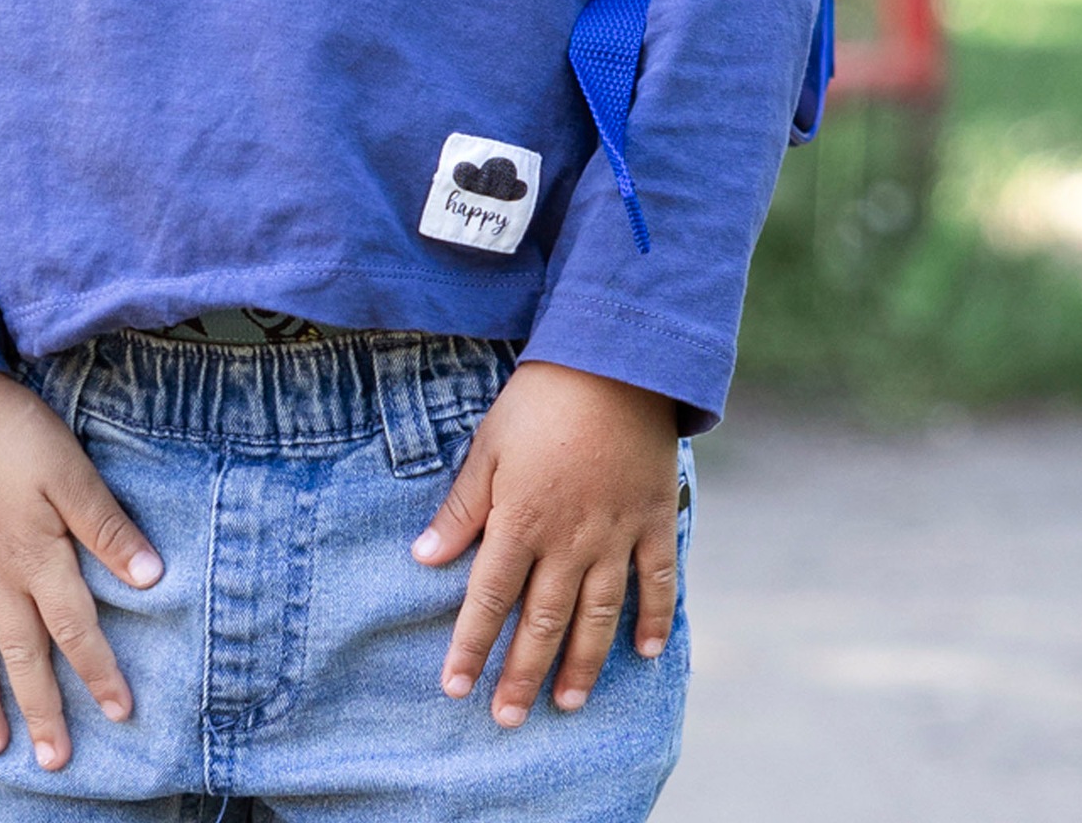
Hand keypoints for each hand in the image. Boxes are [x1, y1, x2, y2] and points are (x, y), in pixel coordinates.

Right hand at [0, 368, 163, 769]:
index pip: (75, 627)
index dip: (99, 672)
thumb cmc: (14, 428)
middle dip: (41, 709)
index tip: (121, 713)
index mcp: (36, 554)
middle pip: (21, 653)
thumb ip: (107, 525)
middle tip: (54, 761)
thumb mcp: (72, 468)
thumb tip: (154, 577)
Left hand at [411, 361, 679, 725]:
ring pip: (599, 615)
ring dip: (583, 664)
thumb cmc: (539, 401)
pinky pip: (657, 581)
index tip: (454, 686)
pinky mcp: (654, 520)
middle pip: (543, 621)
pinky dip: (653, 618)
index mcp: (521, 520)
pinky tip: (644, 651)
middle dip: (522, 674)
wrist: (613, 361)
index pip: (489, 598)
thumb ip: (461, 509)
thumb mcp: (487, 447)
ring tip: (568, 703)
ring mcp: (616, 534)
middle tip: (507, 719)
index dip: (471, 645)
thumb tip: (423, 558)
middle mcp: (569, 539)